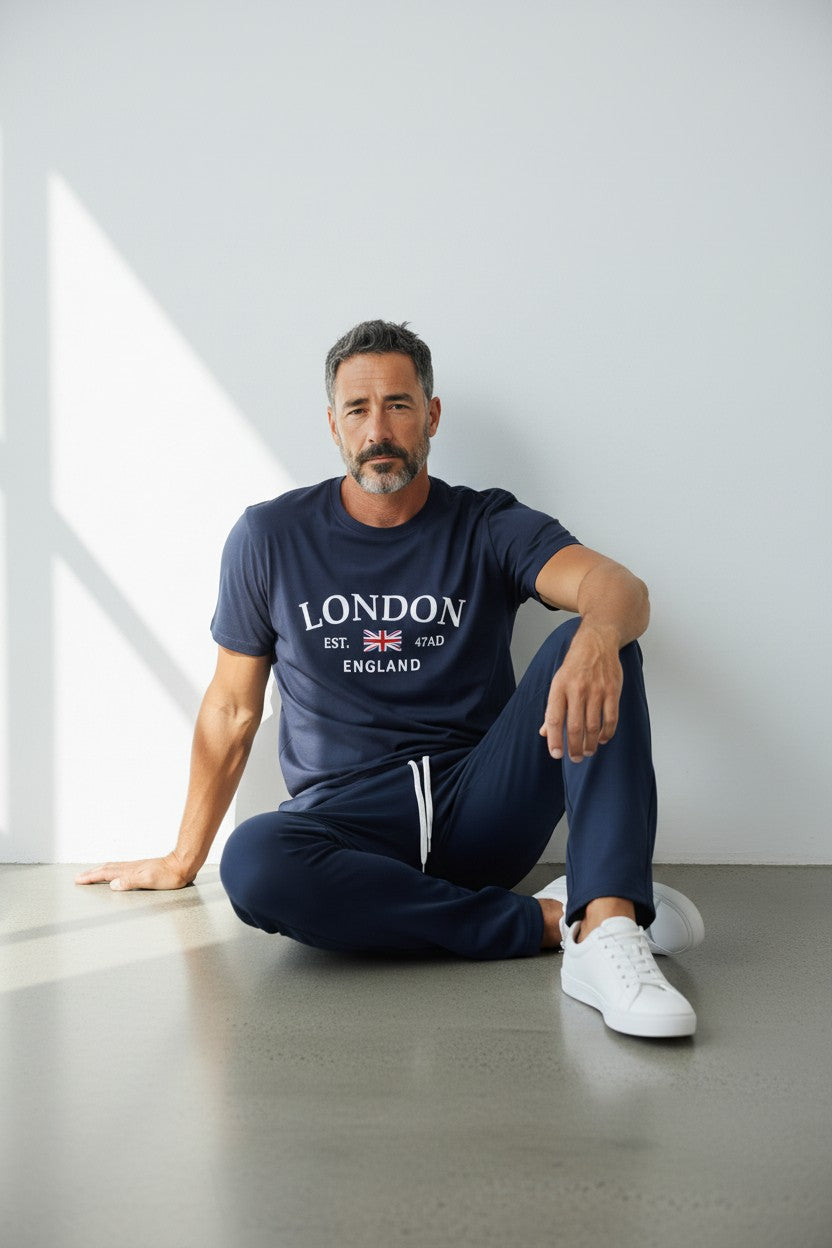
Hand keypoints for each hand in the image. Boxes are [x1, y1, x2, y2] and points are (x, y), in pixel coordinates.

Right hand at [74, 851, 195, 891]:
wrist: (184, 865)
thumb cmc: (170, 875)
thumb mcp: (150, 880)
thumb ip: (131, 882)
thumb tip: (112, 884)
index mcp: (130, 871)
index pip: (106, 873)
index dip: (91, 877)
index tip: (79, 880)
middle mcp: (131, 868)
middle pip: (107, 869)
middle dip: (91, 873)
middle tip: (79, 877)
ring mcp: (137, 867)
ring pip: (113, 868)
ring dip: (100, 871)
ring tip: (92, 873)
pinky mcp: (143, 869)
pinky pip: (122, 870)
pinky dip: (112, 871)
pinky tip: (116, 874)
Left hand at [538, 623, 622, 762]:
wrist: (597, 642)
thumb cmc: (575, 665)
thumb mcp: (558, 682)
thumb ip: (552, 708)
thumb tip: (544, 732)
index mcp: (559, 687)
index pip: (554, 719)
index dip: (554, 739)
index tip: (556, 754)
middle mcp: (577, 689)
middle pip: (574, 727)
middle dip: (574, 748)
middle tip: (575, 759)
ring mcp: (596, 690)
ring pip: (593, 726)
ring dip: (591, 744)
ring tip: (588, 751)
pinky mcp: (612, 690)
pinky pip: (611, 718)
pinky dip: (607, 733)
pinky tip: (603, 739)